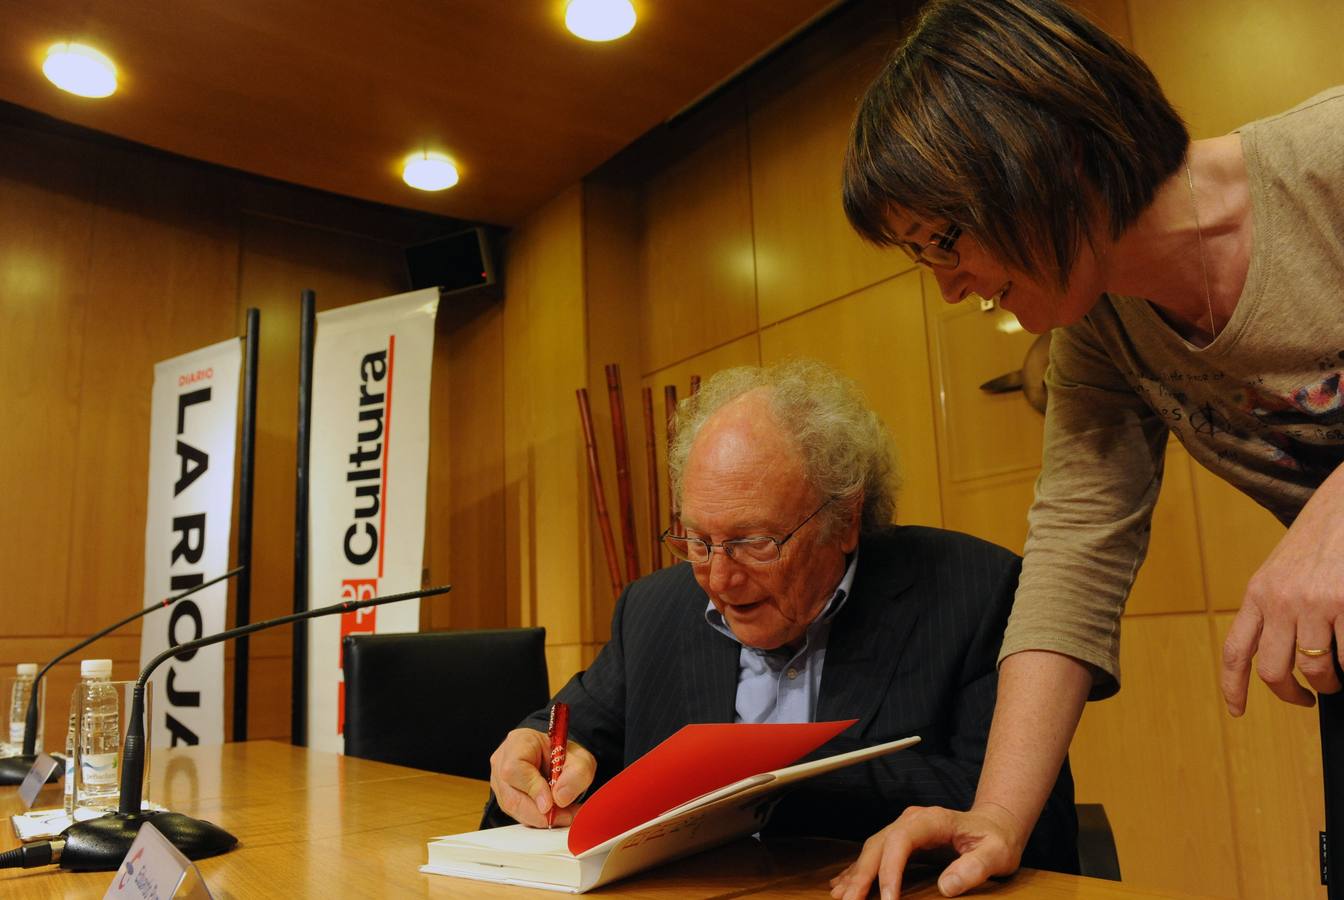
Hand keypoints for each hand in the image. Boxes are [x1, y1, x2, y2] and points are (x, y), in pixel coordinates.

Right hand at [488, 727, 595, 826]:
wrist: (556, 757)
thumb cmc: (563, 753)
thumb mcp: (581, 758)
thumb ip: (577, 774)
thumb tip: (560, 798)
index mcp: (520, 741)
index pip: (514, 768)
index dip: (532, 789)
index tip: (550, 804)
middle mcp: (503, 760)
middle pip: (511, 796)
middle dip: (540, 813)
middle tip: (565, 816)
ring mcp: (499, 781)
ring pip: (513, 809)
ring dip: (540, 818)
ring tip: (564, 814)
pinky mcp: (503, 797)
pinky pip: (517, 814)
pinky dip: (537, 818)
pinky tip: (554, 814)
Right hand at [829, 803, 1023, 899]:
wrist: (996, 825)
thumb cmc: (997, 840)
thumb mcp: (997, 855)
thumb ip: (974, 868)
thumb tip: (946, 886)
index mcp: (932, 820)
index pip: (901, 840)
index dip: (890, 869)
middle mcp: (912, 821)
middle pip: (879, 844)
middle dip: (862, 875)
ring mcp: (904, 829)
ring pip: (872, 849)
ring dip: (856, 874)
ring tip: (841, 897)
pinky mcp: (901, 840)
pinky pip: (875, 854)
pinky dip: (859, 870)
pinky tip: (843, 884)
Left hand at [1222, 468, 1343, 715]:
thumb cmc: (1319, 539)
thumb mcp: (1281, 571)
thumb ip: (1274, 607)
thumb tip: (1281, 654)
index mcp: (1257, 594)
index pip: (1236, 651)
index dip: (1233, 687)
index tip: (1237, 711)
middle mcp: (1280, 601)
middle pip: (1274, 671)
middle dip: (1291, 695)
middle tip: (1307, 699)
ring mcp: (1315, 604)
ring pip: (1316, 671)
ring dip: (1329, 683)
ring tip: (1338, 678)